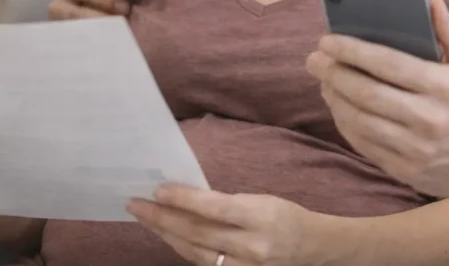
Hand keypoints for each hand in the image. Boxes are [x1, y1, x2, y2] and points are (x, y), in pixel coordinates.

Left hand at [127, 186, 323, 265]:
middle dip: (162, 217)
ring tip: (144, 217)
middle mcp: (251, 247)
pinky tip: (166, 235)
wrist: (312, 248)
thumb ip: (227, 202)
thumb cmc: (285, 216)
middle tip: (136, 203)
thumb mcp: (262, 200)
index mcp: (261, 217)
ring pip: (194, 251)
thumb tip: (186, 196)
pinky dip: (180, 247)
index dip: (184, 199)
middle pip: (198, 233)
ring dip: (165, 233)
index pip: (215, 208)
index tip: (158, 190)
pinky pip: (201, 263)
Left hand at [307, 0, 448, 198]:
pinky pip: (365, 145)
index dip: (351, 50)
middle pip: (365, 93)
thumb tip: (431, 0)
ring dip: (334, 98)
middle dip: (332, 73)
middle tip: (314, 60)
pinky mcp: (407, 171)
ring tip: (324, 81)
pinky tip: (339, 107)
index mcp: (443, 87)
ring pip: (359, 120)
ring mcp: (416, 149)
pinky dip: (346, 124)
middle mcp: (428, 118)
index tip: (327, 40)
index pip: (386, 63)